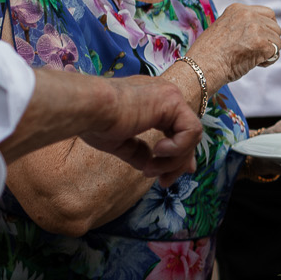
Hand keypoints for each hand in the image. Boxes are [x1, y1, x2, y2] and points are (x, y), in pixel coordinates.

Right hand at [81, 75, 202, 181]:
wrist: (89, 108)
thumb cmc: (95, 123)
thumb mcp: (119, 141)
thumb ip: (138, 151)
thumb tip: (149, 164)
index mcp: (151, 103)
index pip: (176, 128)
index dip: (179, 153)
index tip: (170, 175)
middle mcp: (164, 97)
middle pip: (186, 134)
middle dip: (178, 163)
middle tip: (164, 182)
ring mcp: (170, 97)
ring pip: (190, 136)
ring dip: (172, 160)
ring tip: (150, 169)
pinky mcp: (173, 102)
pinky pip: (191, 131)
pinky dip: (178, 147)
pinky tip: (158, 151)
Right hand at [191, 3, 280, 82]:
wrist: (202, 66)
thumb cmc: (208, 53)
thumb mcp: (223, 28)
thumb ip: (240, 25)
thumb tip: (257, 33)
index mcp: (238, 9)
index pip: (268, 14)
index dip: (267, 27)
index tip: (261, 37)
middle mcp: (248, 15)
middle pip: (275, 26)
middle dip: (269, 40)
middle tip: (256, 51)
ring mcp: (256, 29)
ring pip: (277, 40)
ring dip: (269, 51)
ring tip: (254, 58)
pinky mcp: (262, 44)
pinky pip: (276, 52)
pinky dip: (268, 60)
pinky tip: (257, 64)